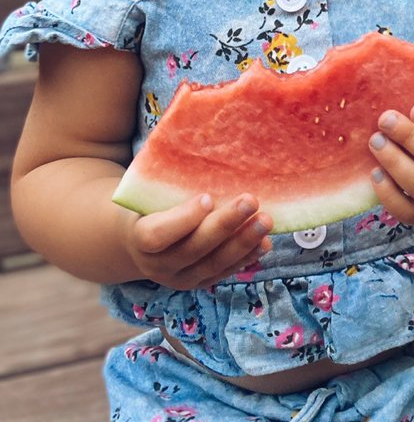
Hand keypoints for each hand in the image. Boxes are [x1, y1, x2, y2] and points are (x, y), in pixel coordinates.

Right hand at [122, 192, 271, 288]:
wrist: (144, 241)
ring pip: (213, 264)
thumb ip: (169, 178)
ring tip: (266, 221)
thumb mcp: (151, 194)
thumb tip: (191, 138)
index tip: (208, 197)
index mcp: (140, 239)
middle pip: (193, 248)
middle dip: (224, 225)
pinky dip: (246, 257)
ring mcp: (180, 278)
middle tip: (251, 201)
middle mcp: (158, 265)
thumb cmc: (152, 205)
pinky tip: (265, 242)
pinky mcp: (200, 283)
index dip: (184, 219)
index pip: (158, 235)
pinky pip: (224, 272)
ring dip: (243, 243)